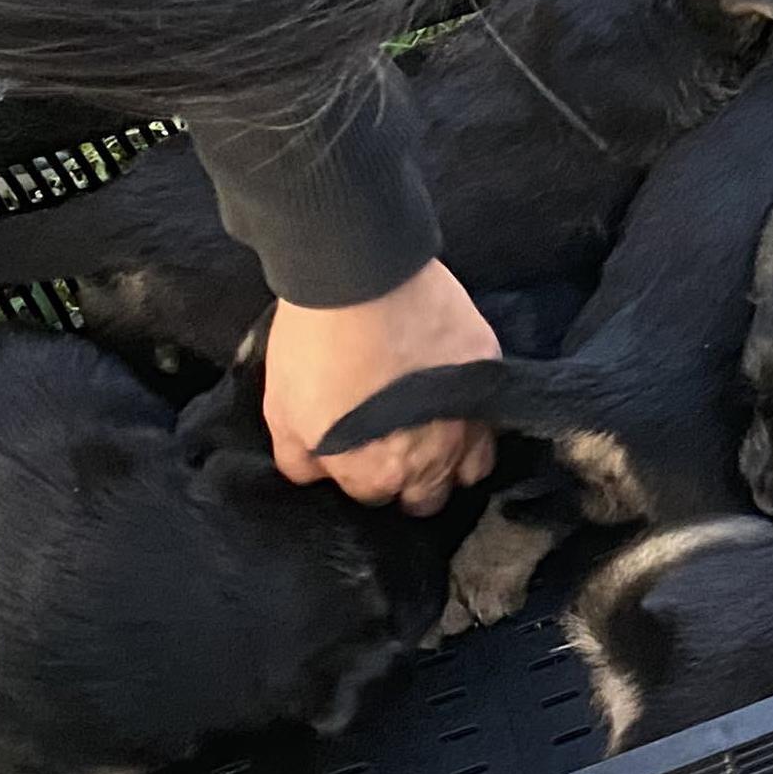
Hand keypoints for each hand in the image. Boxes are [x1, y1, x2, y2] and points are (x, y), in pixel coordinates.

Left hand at [264, 260, 498, 513]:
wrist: (358, 275)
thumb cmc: (314, 347)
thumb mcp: (282, 412)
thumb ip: (301, 460)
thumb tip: (319, 475)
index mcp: (378, 474)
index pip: (375, 498)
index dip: (362, 476)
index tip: (355, 452)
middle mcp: (432, 459)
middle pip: (430, 496)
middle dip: (412, 484)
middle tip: (394, 448)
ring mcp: (469, 416)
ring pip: (474, 466)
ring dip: (454, 460)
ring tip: (433, 434)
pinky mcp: (488, 370)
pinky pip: (490, 410)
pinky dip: (475, 414)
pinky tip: (453, 395)